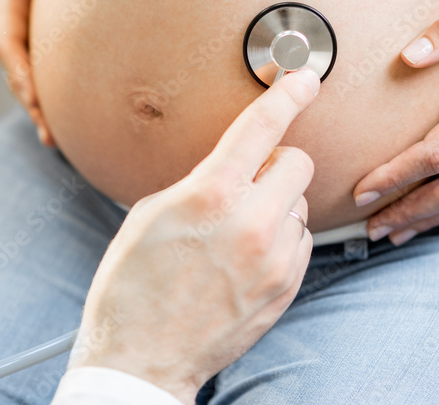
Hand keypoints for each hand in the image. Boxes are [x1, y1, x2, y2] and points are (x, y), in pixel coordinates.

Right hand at [0, 0, 54, 144]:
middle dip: (31, 104)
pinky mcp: (44, 41)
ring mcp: (28, 36)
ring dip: (41, 109)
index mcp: (6, 4)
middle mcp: (12, 25)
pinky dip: (55, 96)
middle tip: (49, 135)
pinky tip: (73, 122)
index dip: (20, 73)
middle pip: (17, 72)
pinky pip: (47, 72)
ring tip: (57, 141)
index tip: (34, 97)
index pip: (8, 45)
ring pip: (30, 79)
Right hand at [68, 68, 320, 403]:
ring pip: (301, 202)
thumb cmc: (133, 285)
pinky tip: (247, 258)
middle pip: (298, 161)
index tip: (305, 78)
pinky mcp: (286, 286)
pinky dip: (282, 238)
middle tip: (248, 181)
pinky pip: (302, 239)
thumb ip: (203, 180)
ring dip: (277, 205)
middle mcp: (251, 224)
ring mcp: (274, 259)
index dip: (288, 95)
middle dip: (276, 163)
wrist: (142, 360)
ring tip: (237, 233)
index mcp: (210, 195)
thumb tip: (242, 161)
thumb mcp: (152, 213)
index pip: (262, 127)